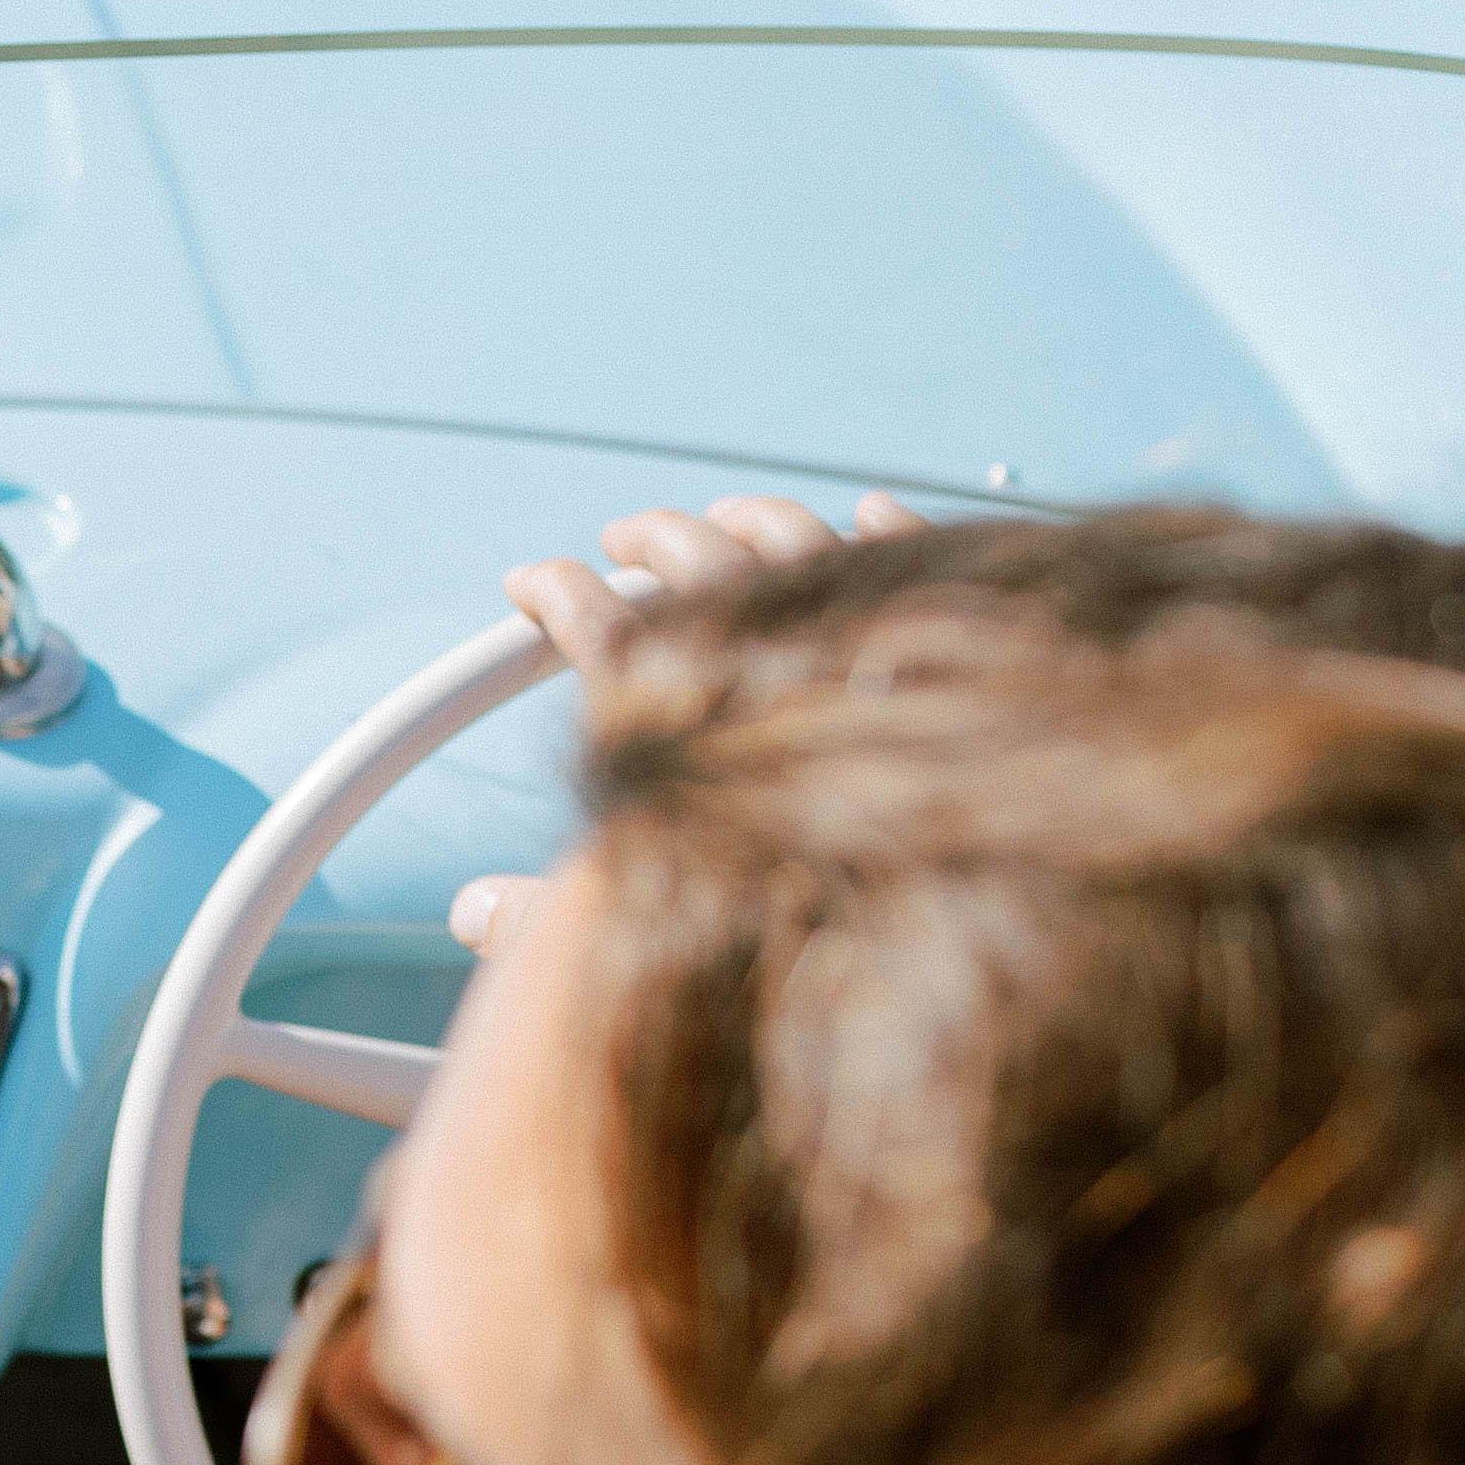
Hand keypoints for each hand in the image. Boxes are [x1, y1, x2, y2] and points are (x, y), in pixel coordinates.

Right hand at [458, 494, 928, 955]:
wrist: (993, 920)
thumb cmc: (813, 950)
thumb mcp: (651, 944)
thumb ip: (551, 926)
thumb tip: (471, 914)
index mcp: (693, 715)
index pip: (602, 626)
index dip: (556, 595)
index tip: (529, 583)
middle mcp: (784, 653)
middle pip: (701, 561)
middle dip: (652, 538)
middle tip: (622, 537)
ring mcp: (884, 633)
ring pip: (804, 541)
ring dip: (752, 520)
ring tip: (725, 516)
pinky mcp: (973, 638)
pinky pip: (923, 554)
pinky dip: (887, 529)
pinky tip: (871, 513)